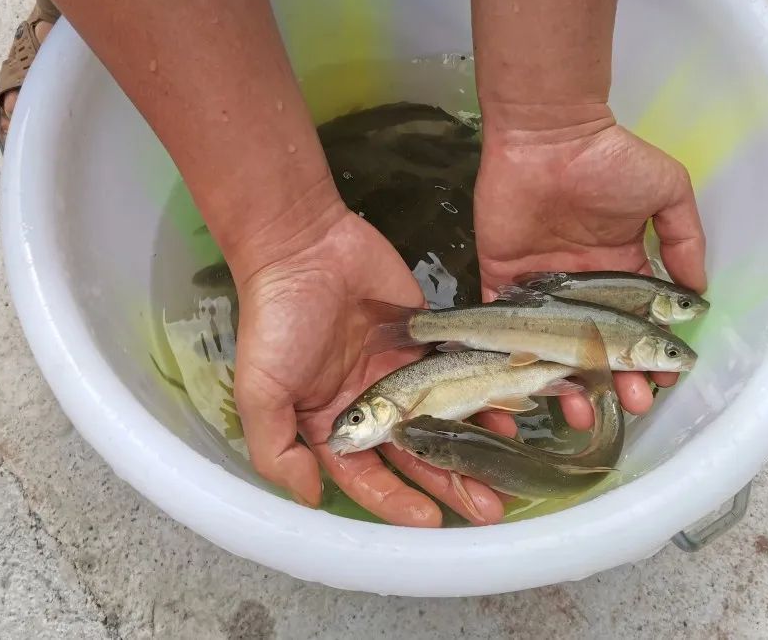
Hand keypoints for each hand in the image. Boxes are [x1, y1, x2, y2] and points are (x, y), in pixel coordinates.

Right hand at [231, 207, 504, 526]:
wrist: (304, 246)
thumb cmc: (277, 320)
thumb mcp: (261, 391)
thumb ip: (277, 449)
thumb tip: (310, 497)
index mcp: (331, 421)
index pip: (367, 475)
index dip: (396, 501)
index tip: (431, 521)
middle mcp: (370, 404)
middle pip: (415, 454)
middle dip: (448, 483)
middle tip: (487, 508)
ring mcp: (400, 371)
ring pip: (443, 418)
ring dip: (472, 445)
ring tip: (506, 472)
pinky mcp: (425, 338)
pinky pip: (459, 371)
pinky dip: (483, 394)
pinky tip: (507, 414)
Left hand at [474, 120, 705, 429]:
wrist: (549, 134)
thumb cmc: (610, 158)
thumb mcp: (666, 190)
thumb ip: (683, 239)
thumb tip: (698, 292)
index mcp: (619, 265)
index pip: (635, 323)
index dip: (647, 355)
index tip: (662, 382)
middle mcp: (580, 282)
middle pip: (596, 343)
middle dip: (615, 378)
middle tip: (629, 404)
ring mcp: (540, 283)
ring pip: (553, 344)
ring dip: (567, 379)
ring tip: (582, 409)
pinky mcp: (502, 277)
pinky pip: (503, 322)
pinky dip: (511, 353)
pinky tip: (528, 384)